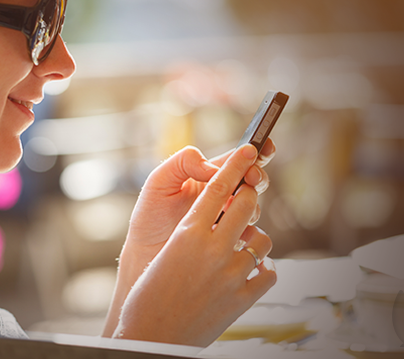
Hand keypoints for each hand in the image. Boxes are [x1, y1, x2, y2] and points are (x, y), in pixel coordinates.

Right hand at [113, 144, 276, 345]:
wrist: (150, 339)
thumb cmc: (146, 298)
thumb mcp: (165, 256)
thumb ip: (192, 236)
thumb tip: (212, 222)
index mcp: (188, 233)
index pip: (218, 187)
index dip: (236, 164)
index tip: (251, 149)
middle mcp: (213, 248)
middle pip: (247, 205)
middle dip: (249, 197)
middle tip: (246, 198)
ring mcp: (232, 274)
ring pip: (263, 239)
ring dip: (255, 239)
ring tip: (242, 247)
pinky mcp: (243, 299)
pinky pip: (268, 273)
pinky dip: (262, 269)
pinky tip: (249, 272)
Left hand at [126, 139, 274, 265]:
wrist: (143, 255)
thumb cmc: (149, 216)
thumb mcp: (159, 180)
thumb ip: (184, 162)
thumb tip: (214, 169)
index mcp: (208, 176)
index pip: (236, 159)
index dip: (254, 151)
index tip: (260, 148)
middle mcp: (222, 196)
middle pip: (253, 180)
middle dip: (257, 175)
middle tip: (250, 177)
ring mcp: (228, 220)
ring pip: (253, 206)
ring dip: (251, 202)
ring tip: (231, 205)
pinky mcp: (230, 243)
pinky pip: (250, 234)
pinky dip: (248, 229)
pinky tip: (233, 229)